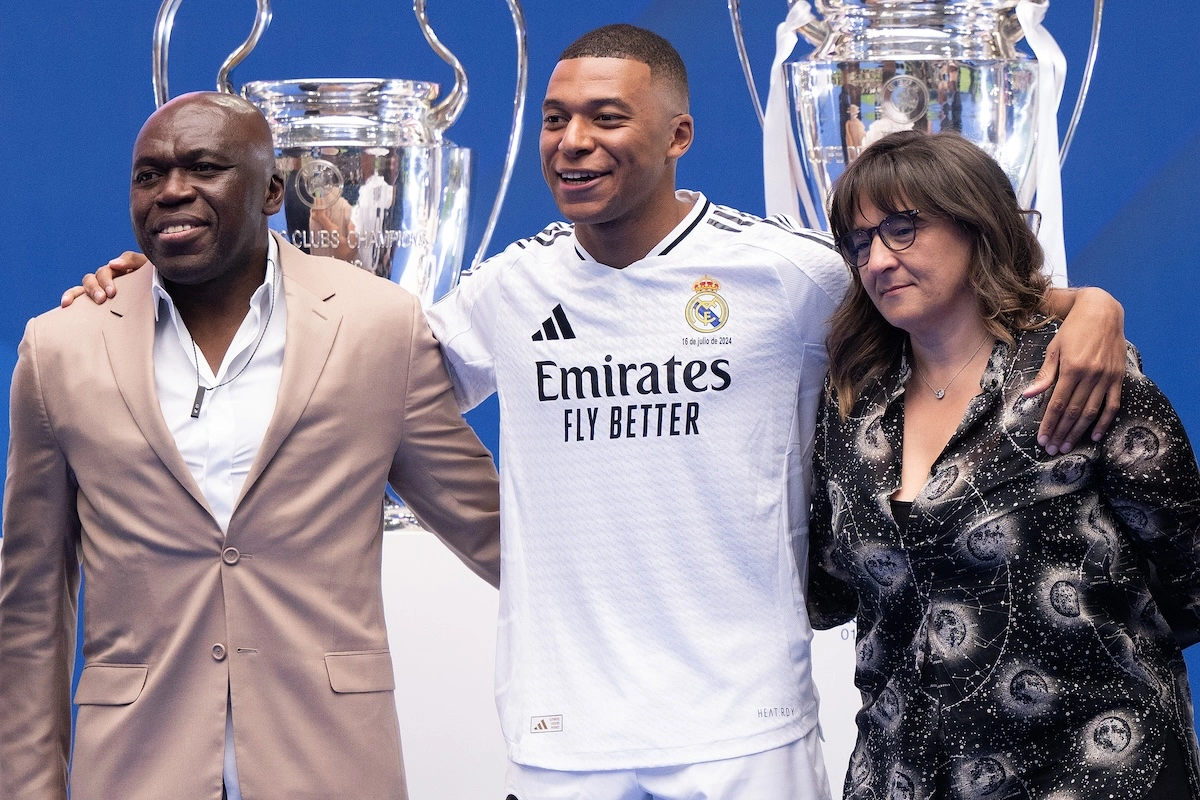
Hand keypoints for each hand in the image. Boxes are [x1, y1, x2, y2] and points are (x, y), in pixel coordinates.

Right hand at [60, 251, 147, 306]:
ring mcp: (101, 289)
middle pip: (94, 278)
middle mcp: (108, 279)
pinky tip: (65, 305)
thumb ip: (133, 260)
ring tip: (84, 303)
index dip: (106, 280)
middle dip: (96, 288)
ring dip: (83, 292)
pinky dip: (70, 298)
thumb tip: (112, 263)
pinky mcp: (96, 301)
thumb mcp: (148, 268)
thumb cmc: (155, 280)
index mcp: (119, 270)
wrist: (162, 296)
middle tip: (103, 299)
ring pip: (85, 286)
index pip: (107, 270)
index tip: (111, 292)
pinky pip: (79, 298)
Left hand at [1023, 287, 1124, 453]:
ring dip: (1078, 432)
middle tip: (1052, 449)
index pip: (1057, 404)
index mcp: (1072, 369)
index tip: (1041, 439)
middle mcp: (1091, 376)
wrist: (1102, 312)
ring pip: (1091, 412)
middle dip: (1061, 433)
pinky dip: (1104, 422)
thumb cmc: (1073, 330)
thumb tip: (1028, 395)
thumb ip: (1045, 374)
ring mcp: (1107, 378)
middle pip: (1073, 412)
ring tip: (1067, 446)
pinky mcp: (1118, 378)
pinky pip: (1112, 405)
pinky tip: (1094, 435)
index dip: (1049, 424)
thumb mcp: (1054, 349)